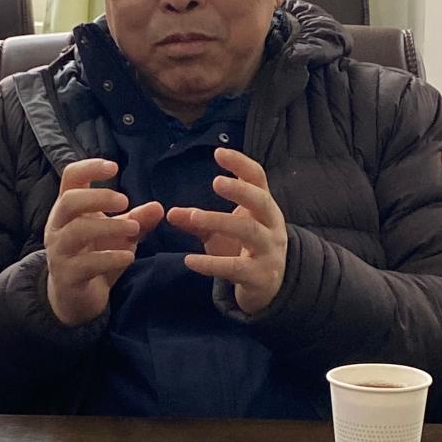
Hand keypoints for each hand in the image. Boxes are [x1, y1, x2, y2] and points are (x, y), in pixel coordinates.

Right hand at [45, 159, 162, 325]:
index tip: (114, 167)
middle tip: (125, 202)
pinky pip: (85, 264)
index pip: (70, 177)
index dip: (90, 167)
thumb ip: (137, 221)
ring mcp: (59, 251)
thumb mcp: (118, 236)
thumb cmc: (94, 256)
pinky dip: (110, 258)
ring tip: (134, 229)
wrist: (76, 298)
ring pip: (76, 231)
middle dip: (98, 197)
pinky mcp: (67, 276)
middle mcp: (58, 227)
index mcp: (68, 209)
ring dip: (108, 227)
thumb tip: (159, 207)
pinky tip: (129, 256)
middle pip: (69, 201)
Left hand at [167, 147, 286, 315]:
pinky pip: (235, 268)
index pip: (258, 179)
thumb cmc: (243, 252)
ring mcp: (269, 251)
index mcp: (263, 208)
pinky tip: (189, 260)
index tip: (218, 152)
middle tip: (215, 181)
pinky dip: (211, 264)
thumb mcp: (222, 233)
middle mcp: (271, 226)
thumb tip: (170, 212)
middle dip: (240, 190)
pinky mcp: (260, 276)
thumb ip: (197, 222)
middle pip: (260, 201)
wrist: (269, 288)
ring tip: (193, 217)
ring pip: (248, 231)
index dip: (241, 164)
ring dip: (220, 221)